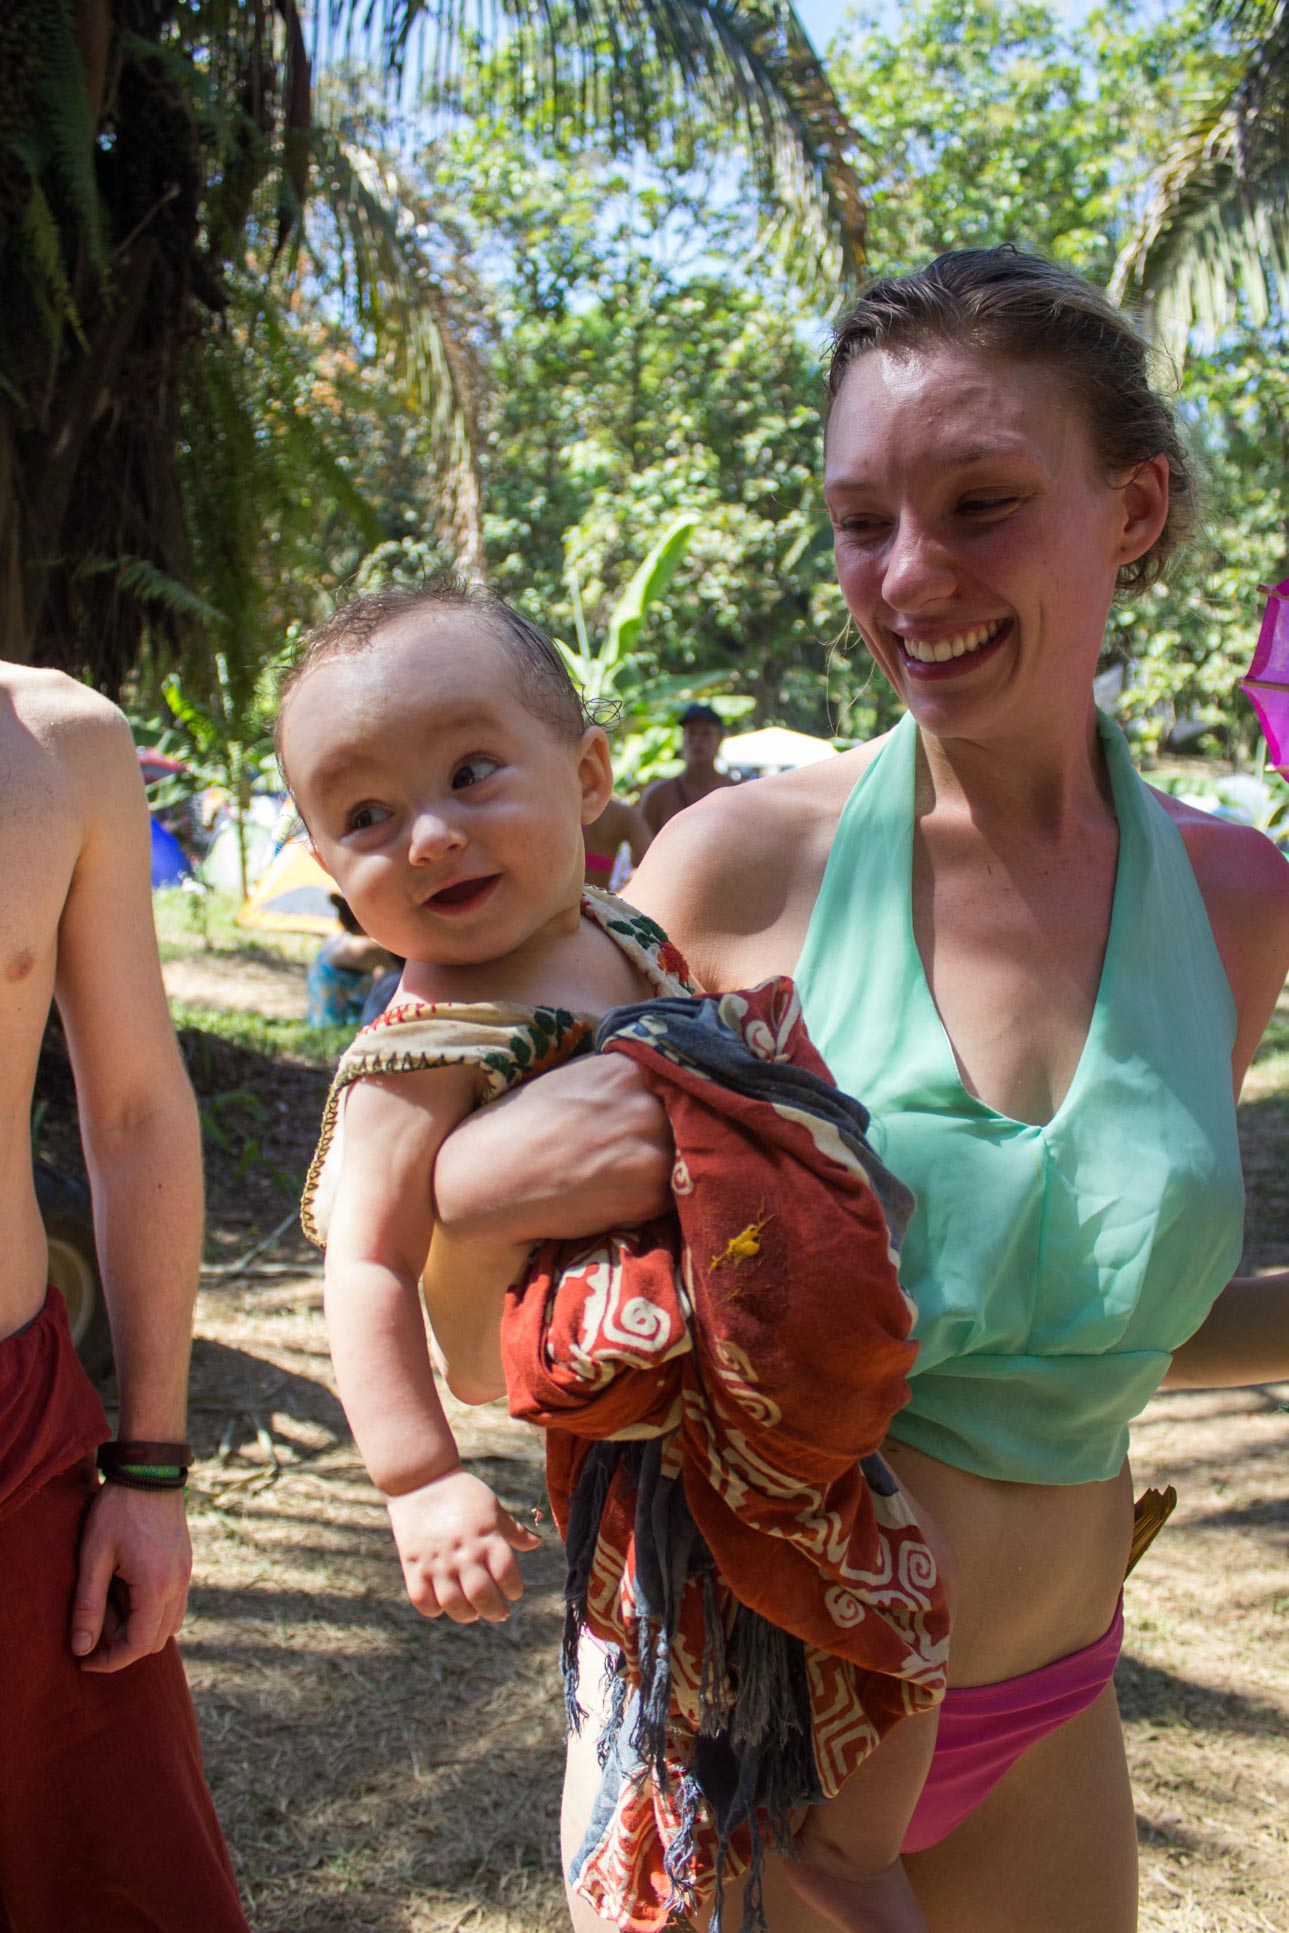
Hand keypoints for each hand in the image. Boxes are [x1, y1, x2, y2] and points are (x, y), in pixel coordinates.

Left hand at [71, 1481, 191, 1673]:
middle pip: (155, 1641)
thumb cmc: (118, 1511)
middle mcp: (178, 1585)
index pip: (137, 1645)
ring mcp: (186, 1575)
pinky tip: (127, 1590)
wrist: (150, 1471)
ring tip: (110, 1605)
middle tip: (94, 1625)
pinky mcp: (185, 1565)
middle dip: (122, 1645)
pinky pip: (174, 1605)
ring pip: (169, 1625)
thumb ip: (88, 1605)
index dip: (109, 1661)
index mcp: (156, 1587)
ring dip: (139, 1629)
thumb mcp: (94, 1556)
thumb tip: (81, 1649)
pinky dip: (151, 1612)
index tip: (83, 1659)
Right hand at [386, 1467, 540, 1622]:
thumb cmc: (462, 1492)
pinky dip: (434, 1609)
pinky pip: (423, 1600)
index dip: (513, 1589)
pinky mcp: (413, 1565)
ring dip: (467, 1615)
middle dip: (496, 1611)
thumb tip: (537, 1543)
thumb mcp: (493, 1507)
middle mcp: (463, 1553)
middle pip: (483, 1596)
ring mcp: (437, 1562)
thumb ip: (513, 1530)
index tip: (513, 1592)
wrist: (421, 1479)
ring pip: (454, 1604)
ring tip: (473, 1613)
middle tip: (499, 1613)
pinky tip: (442, 1605)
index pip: (507, 1576)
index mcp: (486, 1538)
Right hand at [433, 1054, 673, 1244]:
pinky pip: (677, 1190)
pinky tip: (633, 1192)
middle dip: (684, 1126)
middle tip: (661, 1141)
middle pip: (693, 1112)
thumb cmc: (519, 1126)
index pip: (681, 1073)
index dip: (682, 1091)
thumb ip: (620, 1076)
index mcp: (626, 1067)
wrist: (485, 1180)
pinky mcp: (648, 1193)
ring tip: (644, 1169)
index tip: (681, 1103)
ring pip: (689, 1152)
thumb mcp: (573, 1078)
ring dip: (678, 1161)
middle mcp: (645, 1102)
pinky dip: (664, 1193)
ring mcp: (651, 1149)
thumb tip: (661, 1078)